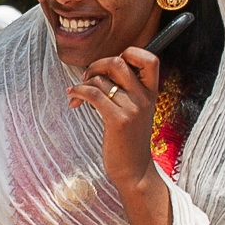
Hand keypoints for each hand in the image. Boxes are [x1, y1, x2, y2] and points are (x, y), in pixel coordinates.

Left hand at [65, 47, 173, 224]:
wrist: (134, 172)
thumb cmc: (129, 141)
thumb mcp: (136, 112)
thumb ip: (127, 92)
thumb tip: (100, 71)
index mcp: (151, 92)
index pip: (150, 58)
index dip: (130, 52)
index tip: (111, 65)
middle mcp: (145, 97)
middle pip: (119, 61)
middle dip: (97, 64)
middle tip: (87, 78)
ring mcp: (133, 108)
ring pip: (101, 80)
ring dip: (82, 83)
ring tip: (76, 95)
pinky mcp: (118, 120)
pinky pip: (93, 94)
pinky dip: (78, 92)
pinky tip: (72, 99)